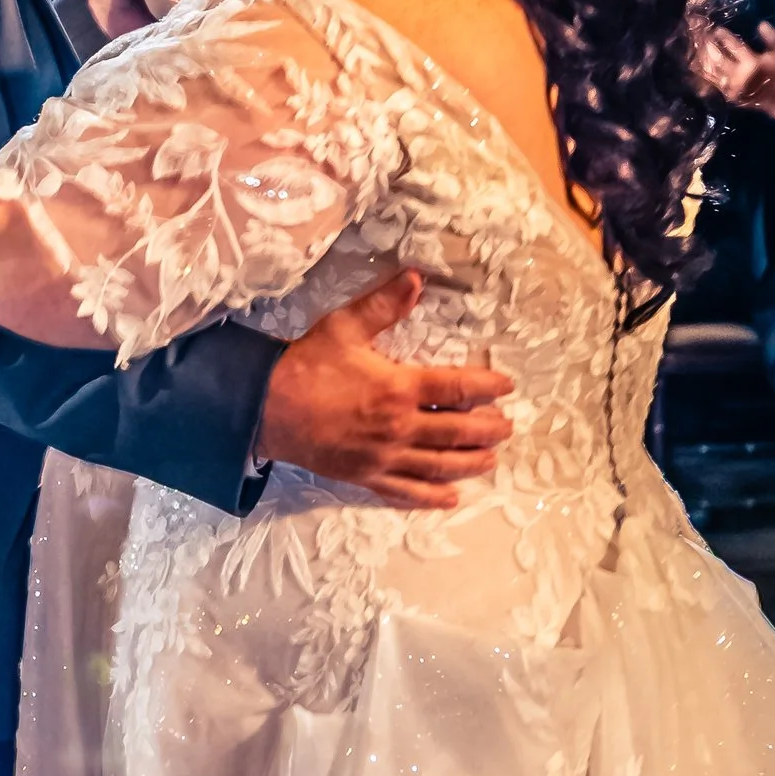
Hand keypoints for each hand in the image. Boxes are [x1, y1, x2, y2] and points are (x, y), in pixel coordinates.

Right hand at [257, 270, 514, 507]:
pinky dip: (431, 497)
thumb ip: (383, 304)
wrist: (267, 408)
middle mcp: (399, 427)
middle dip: (489, 430)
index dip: (487, 387)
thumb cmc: (307, 365)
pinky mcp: (367, 477)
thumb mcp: (345, 327)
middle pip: (458, 432)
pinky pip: (406, 492)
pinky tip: (450, 498)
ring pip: (440, 465)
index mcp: (399, 387)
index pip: (457, 388)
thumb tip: (417, 277)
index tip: (506, 386)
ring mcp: (384, 457)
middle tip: (507, 427)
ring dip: (471, 463)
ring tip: (491, 459)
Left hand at [700, 21, 774, 120]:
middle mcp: (738, 74)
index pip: (734, 46)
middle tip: (704, 38)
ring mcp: (731, 85)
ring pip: (713, 70)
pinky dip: (706, 73)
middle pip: (719, 58)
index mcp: (751, 62)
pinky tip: (701, 65)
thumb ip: (772, 38)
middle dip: (710, 47)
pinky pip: (713, 82)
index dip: (725, 37)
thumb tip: (762, 24)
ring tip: (700, 49)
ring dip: (705, 59)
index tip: (717, 30)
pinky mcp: (727, 94)